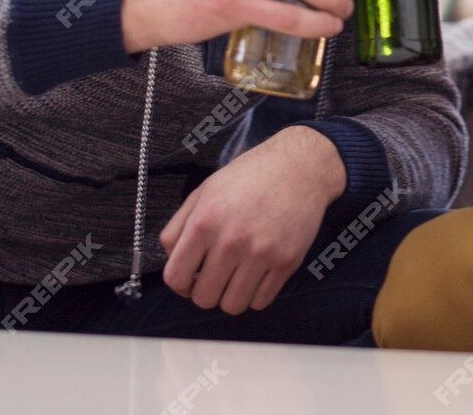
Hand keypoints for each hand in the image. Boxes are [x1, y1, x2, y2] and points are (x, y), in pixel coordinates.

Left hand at [160, 126, 343, 313]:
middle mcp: (231, 241)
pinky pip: (261, 302)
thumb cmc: (249, 176)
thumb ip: (178, 226)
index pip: (176, 277)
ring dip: (230, 296)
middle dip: (204, 291)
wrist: (299, 167)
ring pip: (232, 306)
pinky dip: (255, 295)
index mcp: (204, 222)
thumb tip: (172, 260)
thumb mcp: (204, 191)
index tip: (190, 279)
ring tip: (236, 277)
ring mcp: (261, 254)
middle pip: (204, 298)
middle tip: (215, 276)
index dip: (179, 284)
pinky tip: (256, 275)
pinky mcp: (286, 262)